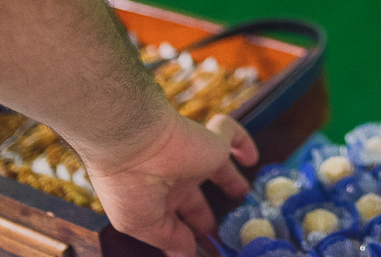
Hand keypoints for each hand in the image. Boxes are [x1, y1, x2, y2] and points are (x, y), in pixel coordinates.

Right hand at [83, 113, 257, 256]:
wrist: (135, 141)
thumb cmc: (129, 186)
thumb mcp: (141, 224)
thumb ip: (169, 239)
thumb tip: (187, 253)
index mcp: (155, 200)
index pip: (176, 223)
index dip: (190, 240)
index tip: (206, 253)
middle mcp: (174, 179)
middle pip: (197, 202)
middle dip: (210, 221)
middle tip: (229, 238)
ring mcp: (195, 159)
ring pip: (218, 169)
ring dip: (232, 182)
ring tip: (245, 196)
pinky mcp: (213, 142)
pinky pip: (232, 135)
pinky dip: (243, 143)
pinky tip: (252, 158)